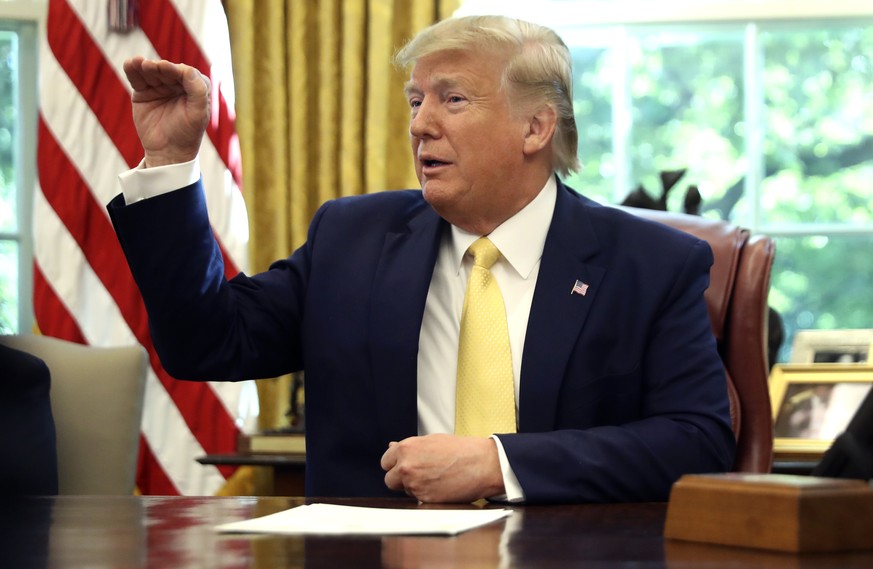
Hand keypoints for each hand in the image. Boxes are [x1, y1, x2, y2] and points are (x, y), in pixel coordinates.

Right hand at [123, 56, 209, 167]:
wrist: (168, 152)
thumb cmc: (187, 133)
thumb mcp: (198, 113)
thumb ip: (198, 90)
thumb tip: (187, 68)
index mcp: (195, 87)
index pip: (187, 73)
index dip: (177, 70)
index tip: (167, 69)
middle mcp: (178, 83)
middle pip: (167, 70)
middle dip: (160, 67)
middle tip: (151, 66)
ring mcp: (160, 86)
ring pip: (151, 72)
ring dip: (145, 65)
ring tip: (139, 63)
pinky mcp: (143, 92)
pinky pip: (137, 78)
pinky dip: (132, 70)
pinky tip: (130, 64)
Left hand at [380, 434, 504, 502]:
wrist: (482, 464)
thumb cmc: (460, 450)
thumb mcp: (432, 441)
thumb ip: (410, 447)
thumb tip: (392, 446)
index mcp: (406, 448)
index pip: (385, 461)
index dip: (395, 464)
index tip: (404, 465)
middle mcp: (406, 467)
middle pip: (389, 479)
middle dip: (400, 478)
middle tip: (419, 474)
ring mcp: (414, 484)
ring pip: (404, 491)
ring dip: (413, 487)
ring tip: (433, 478)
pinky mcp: (425, 499)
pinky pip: (417, 499)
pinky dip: (425, 495)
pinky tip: (440, 486)